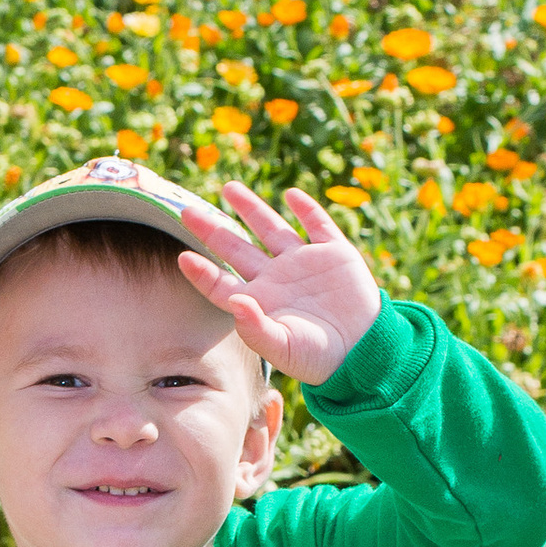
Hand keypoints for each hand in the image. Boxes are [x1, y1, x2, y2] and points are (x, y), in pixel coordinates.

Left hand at [170, 180, 383, 381]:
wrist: (363, 351)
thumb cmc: (317, 358)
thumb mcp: (283, 348)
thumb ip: (254, 327)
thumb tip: (232, 301)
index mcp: (259, 301)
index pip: (220, 283)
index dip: (201, 272)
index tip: (182, 257)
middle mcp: (276, 278)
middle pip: (236, 248)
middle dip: (212, 230)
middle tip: (186, 211)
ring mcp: (303, 263)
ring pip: (270, 228)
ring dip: (250, 208)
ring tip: (228, 188)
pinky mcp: (333, 253)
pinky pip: (317, 224)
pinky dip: (305, 208)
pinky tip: (290, 195)